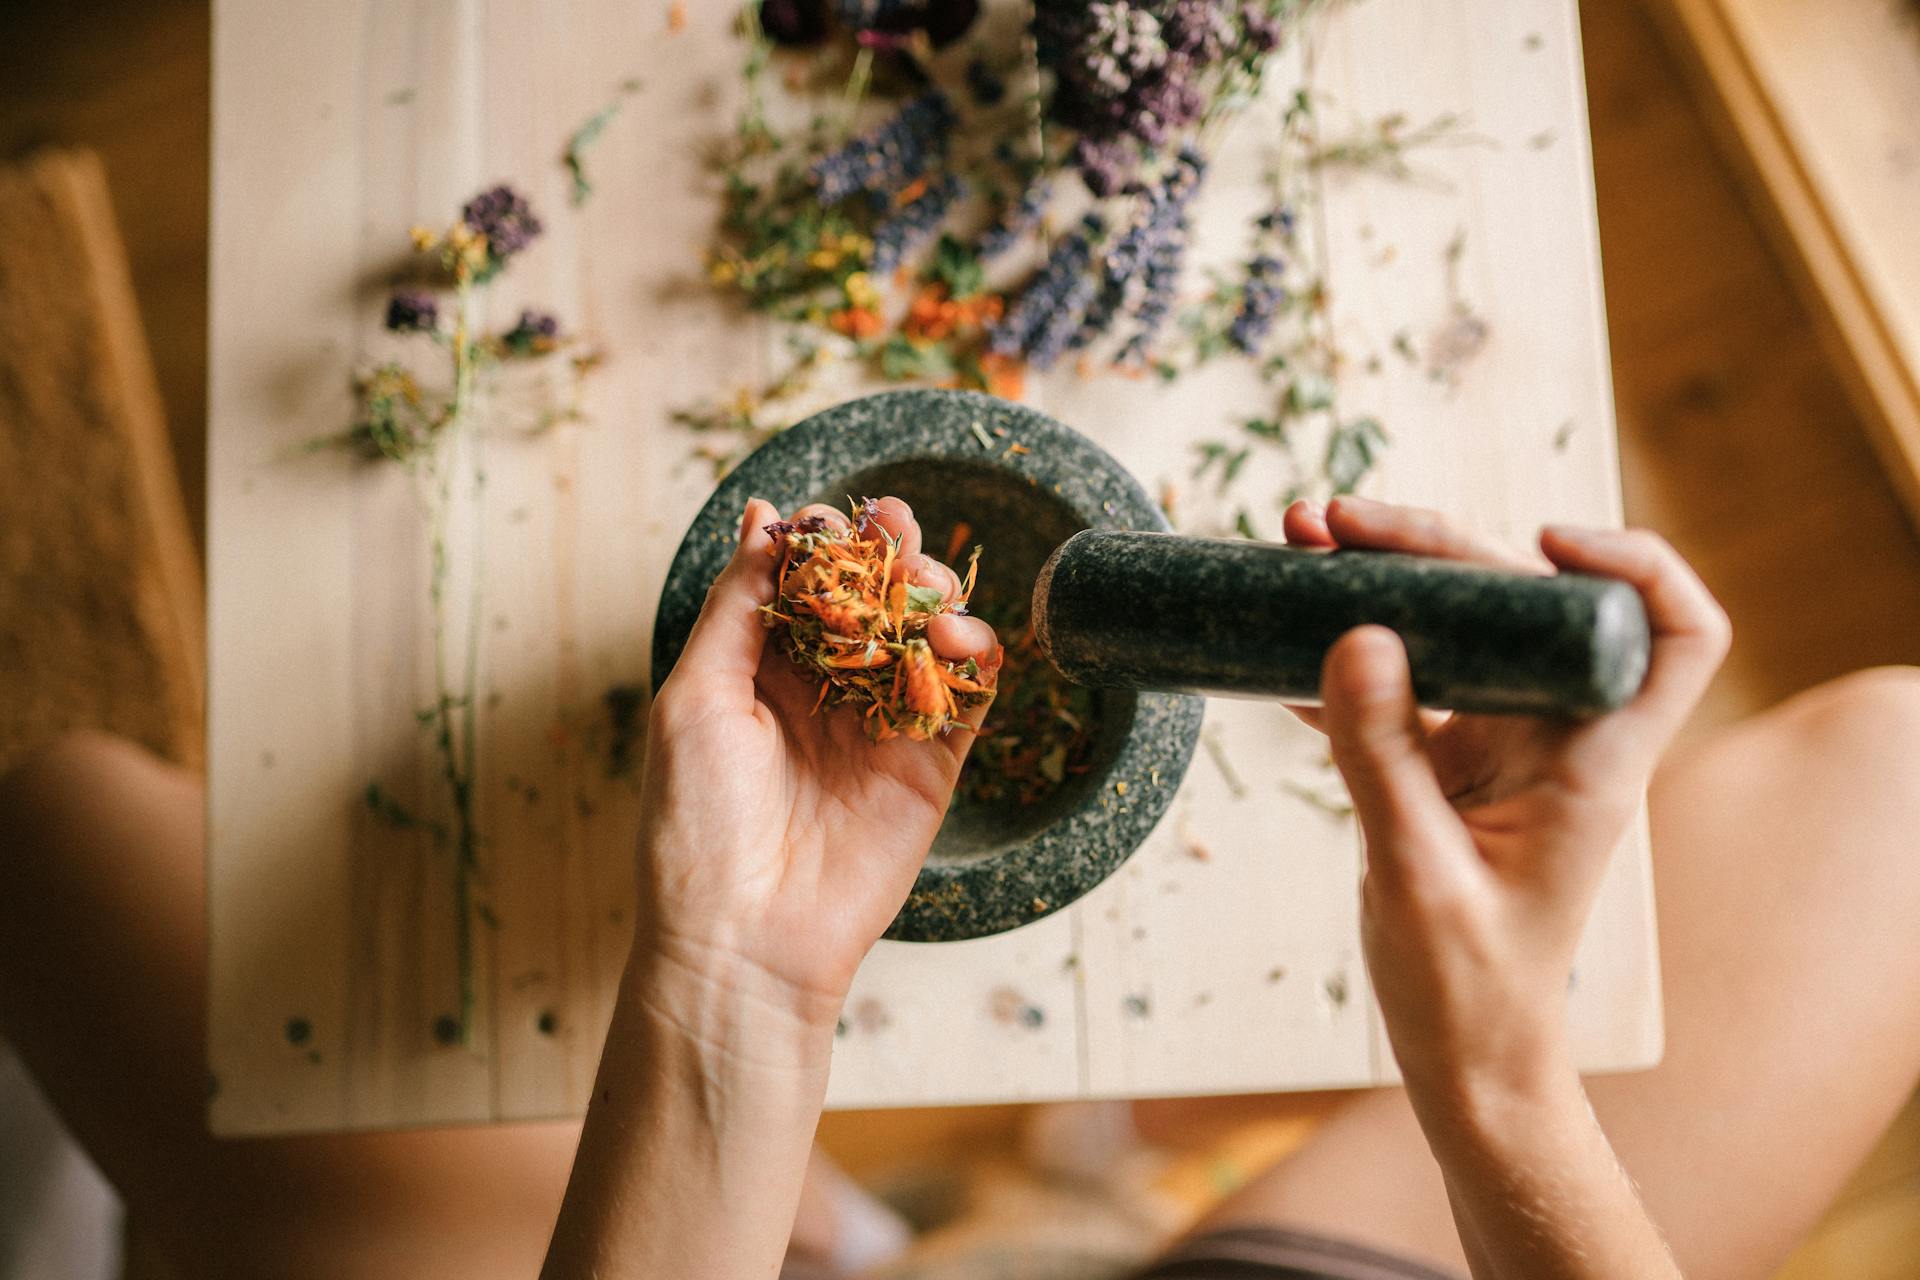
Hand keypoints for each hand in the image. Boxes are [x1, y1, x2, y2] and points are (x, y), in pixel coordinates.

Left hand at [635, 496, 999, 1032]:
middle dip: (886, 550)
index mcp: (761, 673)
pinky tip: (952, 633)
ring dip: (933, 590)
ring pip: (927, 633)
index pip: (805, 584)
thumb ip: (738, 606)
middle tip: (892, 520)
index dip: (821, 541)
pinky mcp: (932, 766)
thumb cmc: (697, 823)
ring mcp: (883, 728)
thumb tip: (762, 518)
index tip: (827, 516)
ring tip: (922, 579)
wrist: (744, 939)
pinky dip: (974, 651)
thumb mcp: (695, 696)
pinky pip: (969, 693)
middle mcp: (826, 693)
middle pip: (874, 598)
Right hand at [1283, 496, 1728, 1102]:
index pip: (1670, 635)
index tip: (1537, 541)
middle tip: (1333, 525)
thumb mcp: (1414, 872)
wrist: (1462, 1054)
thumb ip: (1384, 756)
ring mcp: (1500, 743)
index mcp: (1592, 762)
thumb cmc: (1466, 988)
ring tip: (1299, 546)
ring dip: (1380, 581)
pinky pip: (1403, 678)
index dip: (1628, 565)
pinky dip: (1346, 651)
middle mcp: (1555, 735)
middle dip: (1433, 544)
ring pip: (1457, 625)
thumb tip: (1356, 632)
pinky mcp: (1448, 760)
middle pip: (1522, 598)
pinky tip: (1278, 642)